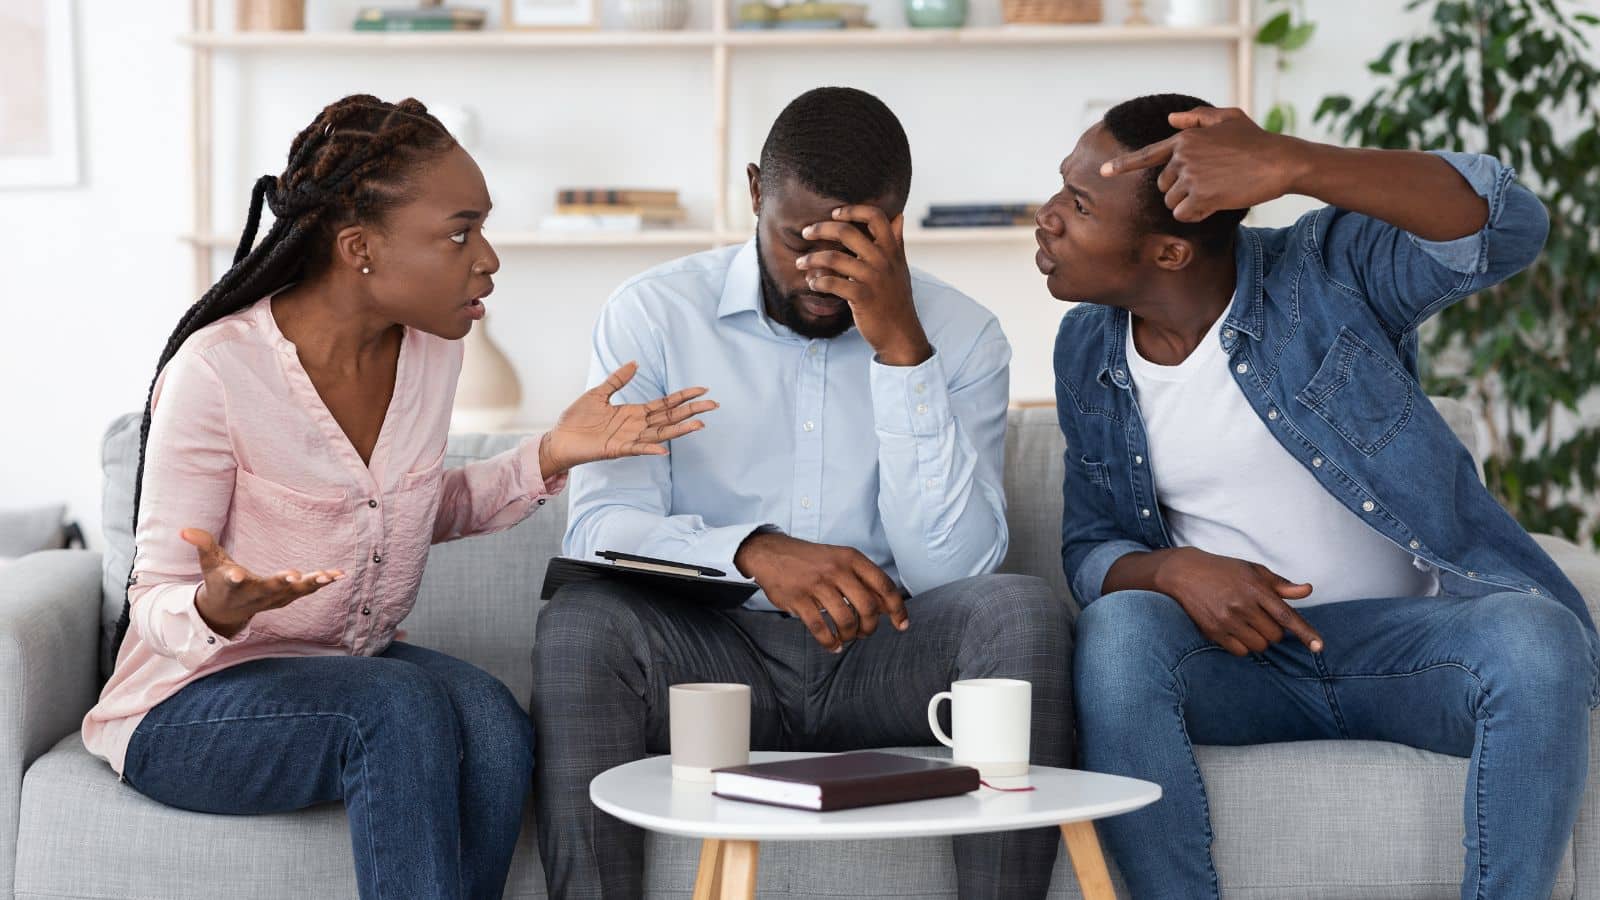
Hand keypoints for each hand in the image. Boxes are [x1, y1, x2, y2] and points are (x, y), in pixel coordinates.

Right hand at [181, 528, 342, 638]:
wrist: (227, 610)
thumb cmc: (217, 580)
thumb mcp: (208, 562)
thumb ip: (200, 544)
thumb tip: (184, 530)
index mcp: (232, 585)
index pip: (231, 582)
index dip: (233, 578)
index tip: (236, 575)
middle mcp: (255, 594)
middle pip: (269, 589)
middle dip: (281, 582)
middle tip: (294, 576)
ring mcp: (273, 598)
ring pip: (294, 592)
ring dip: (311, 584)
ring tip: (329, 575)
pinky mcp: (287, 598)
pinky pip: (307, 591)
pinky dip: (322, 583)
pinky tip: (339, 575)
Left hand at [539, 361, 716, 476]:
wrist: (559, 438)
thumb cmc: (577, 418)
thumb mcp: (598, 393)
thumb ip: (618, 380)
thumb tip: (635, 363)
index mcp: (634, 412)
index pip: (665, 404)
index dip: (683, 397)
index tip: (701, 390)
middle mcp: (636, 425)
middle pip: (670, 417)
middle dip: (691, 411)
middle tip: (713, 405)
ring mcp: (629, 438)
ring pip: (661, 433)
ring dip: (680, 429)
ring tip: (700, 424)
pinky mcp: (617, 449)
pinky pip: (637, 448)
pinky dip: (651, 448)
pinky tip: (665, 448)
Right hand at [734, 532, 908, 651]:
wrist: (771, 553)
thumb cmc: (811, 560)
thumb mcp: (840, 559)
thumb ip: (863, 580)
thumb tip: (887, 607)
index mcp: (851, 558)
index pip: (884, 585)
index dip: (897, 608)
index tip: (902, 625)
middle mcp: (837, 569)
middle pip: (868, 606)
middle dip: (870, 626)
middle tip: (865, 633)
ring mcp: (816, 584)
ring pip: (845, 619)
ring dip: (850, 635)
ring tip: (846, 638)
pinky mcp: (798, 599)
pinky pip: (819, 628)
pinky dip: (829, 642)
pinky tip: (832, 645)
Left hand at [795, 205, 932, 366]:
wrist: (901, 334)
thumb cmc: (897, 299)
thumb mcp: (901, 267)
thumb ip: (897, 242)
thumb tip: (899, 216)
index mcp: (892, 250)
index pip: (875, 217)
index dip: (853, 210)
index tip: (835, 213)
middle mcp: (883, 261)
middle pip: (847, 232)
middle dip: (821, 229)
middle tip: (806, 232)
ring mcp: (872, 279)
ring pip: (834, 258)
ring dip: (812, 259)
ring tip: (801, 263)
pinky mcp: (862, 297)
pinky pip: (832, 283)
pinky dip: (817, 282)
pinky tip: (812, 283)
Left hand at [1099, 106, 1306, 222]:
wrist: (1280, 161)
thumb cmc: (1256, 140)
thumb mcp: (1228, 118)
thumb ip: (1197, 119)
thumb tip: (1171, 120)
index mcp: (1184, 138)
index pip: (1147, 155)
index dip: (1123, 165)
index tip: (1102, 172)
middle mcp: (1182, 156)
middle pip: (1163, 186)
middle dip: (1181, 189)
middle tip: (1211, 182)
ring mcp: (1190, 176)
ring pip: (1172, 202)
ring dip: (1190, 203)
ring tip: (1217, 190)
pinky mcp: (1201, 196)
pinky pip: (1183, 215)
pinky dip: (1196, 215)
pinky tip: (1215, 203)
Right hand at [1152, 547, 1322, 655]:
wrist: (1184, 572)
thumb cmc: (1224, 570)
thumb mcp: (1253, 571)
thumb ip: (1280, 585)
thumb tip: (1307, 590)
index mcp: (1255, 588)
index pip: (1286, 615)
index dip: (1305, 632)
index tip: (1319, 647)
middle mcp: (1242, 605)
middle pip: (1275, 635)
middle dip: (1273, 630)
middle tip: (1259, 617)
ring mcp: (1227, 620)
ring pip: (1259, 645)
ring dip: (1258, 639)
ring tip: (1246, 623)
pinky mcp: (1213, 631)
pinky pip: (1241, 651)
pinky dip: (1243, 645)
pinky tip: (1234, 630)